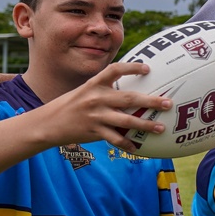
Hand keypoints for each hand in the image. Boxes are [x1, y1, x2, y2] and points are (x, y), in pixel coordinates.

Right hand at [41, 62, 171, 151]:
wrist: (46, 124)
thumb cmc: (71, 105)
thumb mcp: (84, 91)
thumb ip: (104, 89)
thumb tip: (129, 89)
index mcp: (94, 85)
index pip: (114, 70)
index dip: (132, 67)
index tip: (148, 68)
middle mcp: (96, 99)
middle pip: (128, 99)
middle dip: (150, 101)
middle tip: (168, 103)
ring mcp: (95, 116)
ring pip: (125, 121)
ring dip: (145, 125)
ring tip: (161, 128)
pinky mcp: (93, 131)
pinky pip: (114, 139)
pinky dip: (126, 144)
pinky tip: (137, 147)